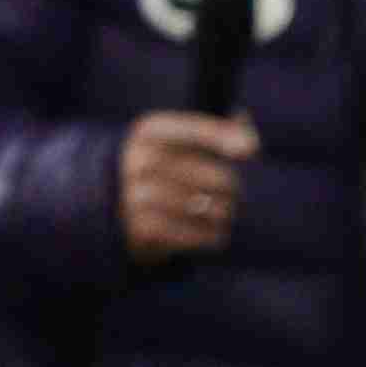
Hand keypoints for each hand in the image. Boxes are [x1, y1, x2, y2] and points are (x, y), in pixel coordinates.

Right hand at [117, 109, 255, 264]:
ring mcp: (138, 195)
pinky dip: (212, 235)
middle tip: (231, 192)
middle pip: (216, 177)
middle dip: (232, 188)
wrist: (114, 201)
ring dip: (223, 214)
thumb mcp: (178, 139)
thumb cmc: (164, 165)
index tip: (251, 149)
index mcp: (150, 132)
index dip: (224, 137)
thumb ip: (217, 130)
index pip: (195, 130)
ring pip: (211, 209)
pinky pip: (199, 235)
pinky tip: (212, 230)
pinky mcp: (143, 228)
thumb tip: (250, 141)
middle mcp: (140, 160)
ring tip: (221, 212)